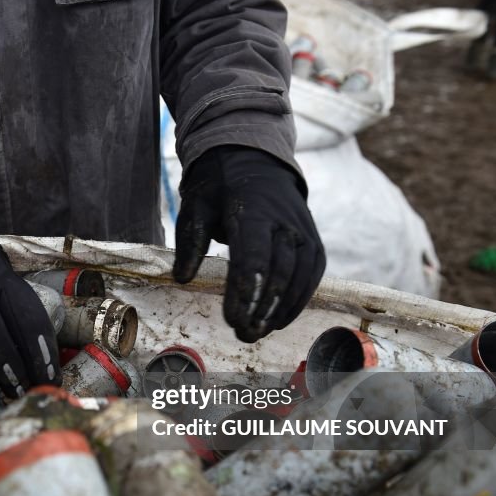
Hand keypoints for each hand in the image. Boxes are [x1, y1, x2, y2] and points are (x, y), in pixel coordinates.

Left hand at [172, 145, 324, 342]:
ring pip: (300, 275)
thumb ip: (190, 240)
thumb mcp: (196, 205)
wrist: (255, 161)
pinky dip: (299, 300)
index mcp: (252, 209)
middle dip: (263, 307)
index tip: (233, 319)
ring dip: (281, 309)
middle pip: (279, 270)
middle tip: (244, 334)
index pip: (253, 255)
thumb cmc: (220, 188)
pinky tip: (280, 320)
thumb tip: (183, 278)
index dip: (245, 291)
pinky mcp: (313, 240)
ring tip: (259, 333)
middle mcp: (284, 220)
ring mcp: (303, 230)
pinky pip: (312, 274)